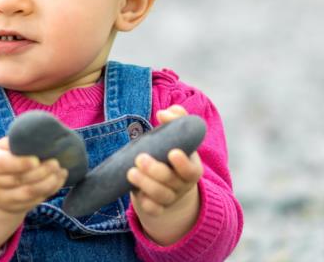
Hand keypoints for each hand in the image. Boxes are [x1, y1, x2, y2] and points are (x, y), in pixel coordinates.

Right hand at [0, 137, 67, 214]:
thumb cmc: (2, 158)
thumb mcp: (2, 147)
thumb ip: (17, 142)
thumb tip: (40, 134)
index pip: (2, 164)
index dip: (20, 163)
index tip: (36, 160)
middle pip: (18, 179)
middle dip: (40, 171)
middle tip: (55, 162)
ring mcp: (3, 198)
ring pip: (29, 193)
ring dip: (48, 182)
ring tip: (60, 170)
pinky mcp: (16, 208)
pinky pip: (35, 200)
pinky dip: (50, 189)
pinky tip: (59, 179)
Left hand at [126, 105, 203, 243]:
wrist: (168, 182)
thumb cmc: (168, 153)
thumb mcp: (175, 138)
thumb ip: (175, 121)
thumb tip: (166, 112)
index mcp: (191, 167)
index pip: (192, 169)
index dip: (183, 163)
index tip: (171, 152)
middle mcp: (182, 184)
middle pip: (172, 181)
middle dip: (156, 170)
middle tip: (140, 158)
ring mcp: (171, 197)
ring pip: (161, 195)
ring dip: (146, 184)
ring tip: (131, 172)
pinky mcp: (158, 207)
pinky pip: (153, 210)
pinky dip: (146, 203)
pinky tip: (136, 193)